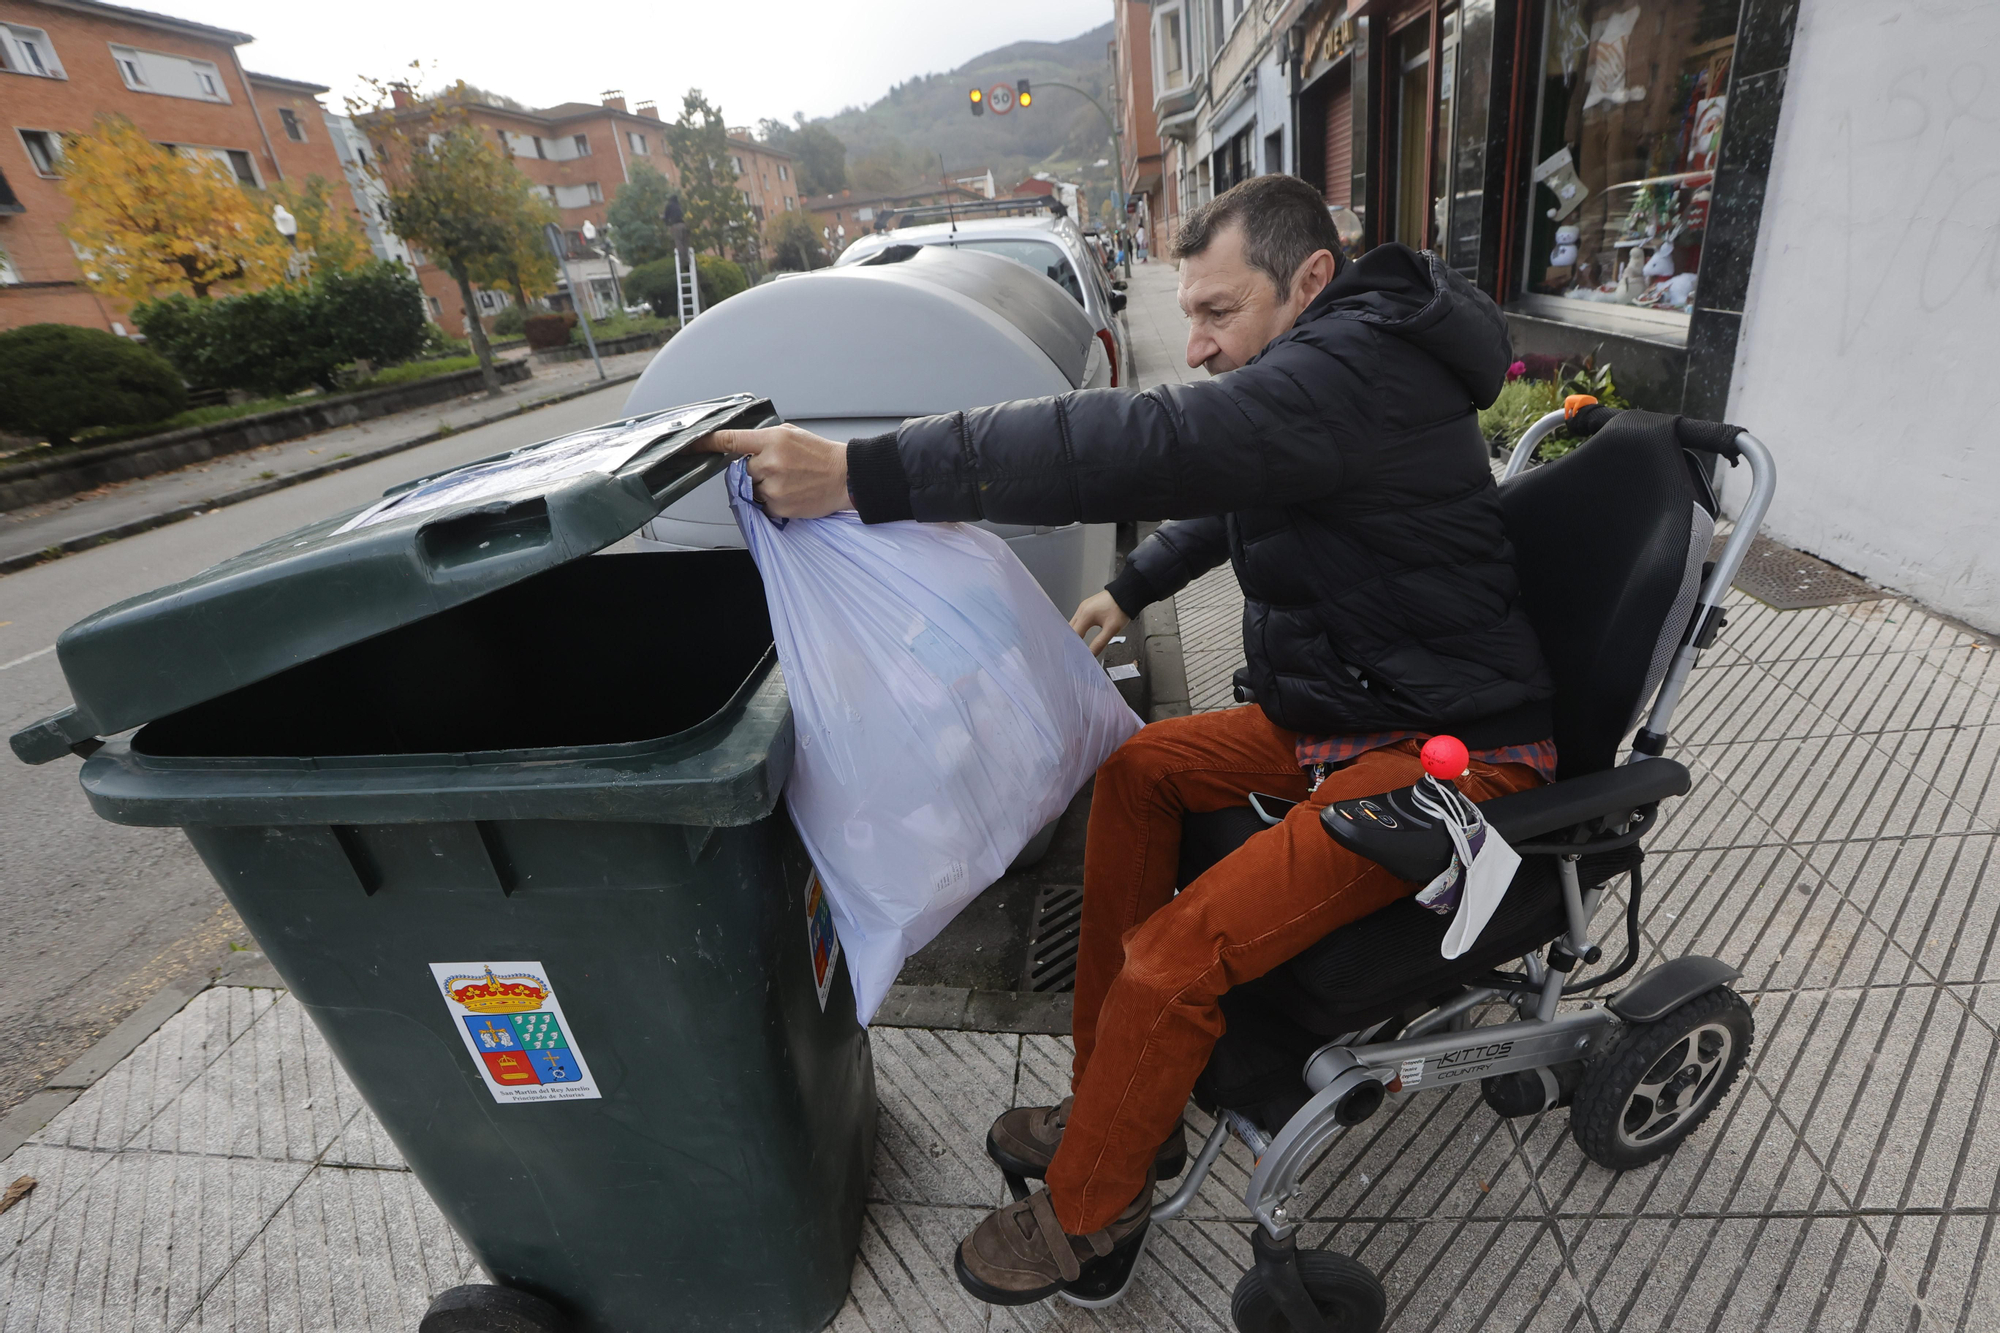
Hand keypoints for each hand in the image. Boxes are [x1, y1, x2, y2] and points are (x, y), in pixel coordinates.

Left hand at [691, 424, 849, 517]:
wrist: (845, 477)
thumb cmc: (821, 455)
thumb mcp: (791, 434)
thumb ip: (764, 439)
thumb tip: (743, 446)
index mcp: (772, 440)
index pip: (731, 440)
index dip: (707, 443)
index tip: (692, 445)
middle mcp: (770, 463)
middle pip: (742, 470)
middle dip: (754, 470)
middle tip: (778, 468)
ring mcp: (773, 487)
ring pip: (752, 489)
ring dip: (763, 487)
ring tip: (788, 481)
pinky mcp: (778, 506)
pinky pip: (762, 505)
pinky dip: (772, 501)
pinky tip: (791, 492)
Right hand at [1070, 590, 1130, 655]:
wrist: (1127, 594)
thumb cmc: (1121, 608)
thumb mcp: (1112, 629)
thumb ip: (1100, 643)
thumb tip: (1091, 654)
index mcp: (1086, 615)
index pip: (1073, 635)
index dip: (1073, 646)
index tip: (1075, 654)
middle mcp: (1082, 609)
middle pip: (1070, 629)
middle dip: (1071, 641)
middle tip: (1073, 652)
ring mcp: (1083, 607)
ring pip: (1073, 624)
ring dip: (1074, 634)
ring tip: (1077, 645)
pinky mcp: (1087, 606)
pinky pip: (1078, 619)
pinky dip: (1078, 628)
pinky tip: (1081, 634)